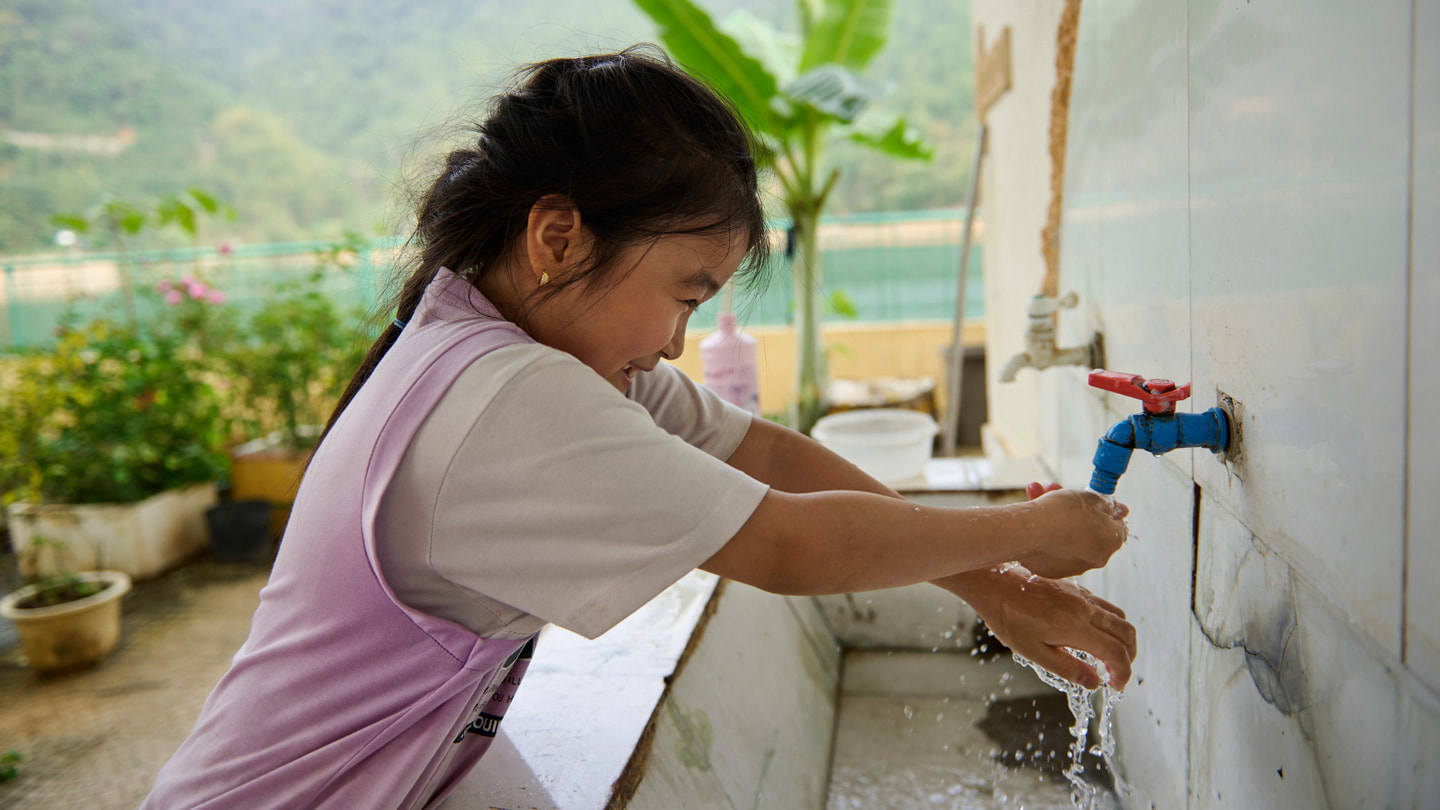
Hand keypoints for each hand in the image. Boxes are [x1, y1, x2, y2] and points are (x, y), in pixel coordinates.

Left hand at [937, 565, 1136, 688]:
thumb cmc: (1008, 617)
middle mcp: (1085, 608)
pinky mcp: (1077, 588)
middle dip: (1129, 657)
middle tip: (1117, 674)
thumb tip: (1094, 683)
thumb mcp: (1033, 651)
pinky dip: (1111, 624)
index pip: (1115, 653)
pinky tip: (1094, 635)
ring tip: (1108, 657)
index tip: (1116, 686)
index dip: (1123, 673)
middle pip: (1126, 633)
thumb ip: (1067, 668)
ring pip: (1120, 617)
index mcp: (1075, 626)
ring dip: (1122, 639)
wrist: (994, 582)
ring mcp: (1082, 596)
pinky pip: (1106, 606)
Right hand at [1013, 484, 1128, 579]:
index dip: (1103, 507)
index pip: (1116, 524)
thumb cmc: (1063, 513)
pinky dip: (1045, 535)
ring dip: (1054, 516)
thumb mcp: (1091, 498)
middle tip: (1056, 490)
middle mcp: (1096, 558)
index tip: (1092, 497)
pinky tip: (1033, 519)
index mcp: (1112, 540)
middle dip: (1072, 506)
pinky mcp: (1051, 570)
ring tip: (1035, 493)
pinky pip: (1052, 549)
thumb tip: (1121, 510)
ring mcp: (1073, 566)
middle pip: (1087, 527)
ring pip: (1067, 536)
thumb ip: (1108, 504)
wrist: (1030, 533)